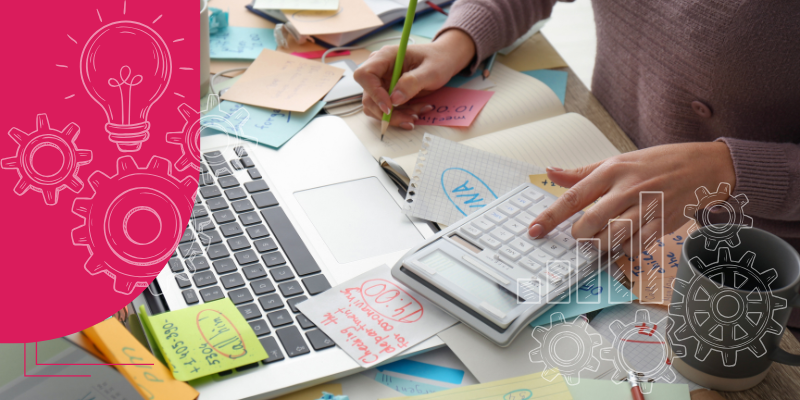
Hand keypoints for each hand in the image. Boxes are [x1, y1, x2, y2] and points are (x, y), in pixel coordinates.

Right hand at [353, 29, 475, 128]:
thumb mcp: (431, 71)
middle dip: (387, 113)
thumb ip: (413, 82)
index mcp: (385, 57)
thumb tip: (394, 99)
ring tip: (416, 115)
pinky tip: (415, 112)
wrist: (443, 61)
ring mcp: (381, 82)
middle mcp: (379, 69)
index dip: (374, 93)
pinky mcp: (387, 93)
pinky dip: (399, 115)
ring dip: (395, 116)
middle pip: (368, 96)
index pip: (365, 75)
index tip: (390, 107)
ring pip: (376, 107)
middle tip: (409, 119)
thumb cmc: (438, 60)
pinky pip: (386, 110)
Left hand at [528, 142, 736, 255]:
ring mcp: (646, 208)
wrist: (702, 167)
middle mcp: (627, 189)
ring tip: (602, 238)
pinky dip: (624, 249)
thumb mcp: (618, 160)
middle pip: (591, 222)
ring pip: (612, 238)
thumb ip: (582, 173)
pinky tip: (625, 240)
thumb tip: (550, 172)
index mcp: (612, 171)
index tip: (535, 230)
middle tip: (581, 234)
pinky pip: (635, 246)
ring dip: (601, 244)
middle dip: (580, 235)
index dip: (550, 216)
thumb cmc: (656, 163)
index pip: (573, 197)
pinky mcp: (661, 224)